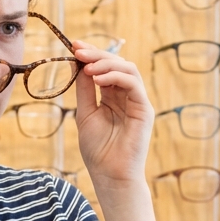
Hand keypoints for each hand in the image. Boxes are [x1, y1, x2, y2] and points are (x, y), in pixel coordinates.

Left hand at [72, 42, 153, 189]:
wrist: (110, 175)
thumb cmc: (98, 150)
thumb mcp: (85, 113)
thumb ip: (84, 89)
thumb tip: (77, 64)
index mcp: (113, 96)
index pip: (105, 68)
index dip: (91, 54)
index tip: (74, 45)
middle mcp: (127, 96)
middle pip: (117, 64)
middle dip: (96, 54)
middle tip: (78, 50)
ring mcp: (137, 101)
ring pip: (127, 69)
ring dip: (106, 63)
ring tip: (87, 67)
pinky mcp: (145, 109)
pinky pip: (134, 84)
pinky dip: (116, 76)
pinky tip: (98, 79)